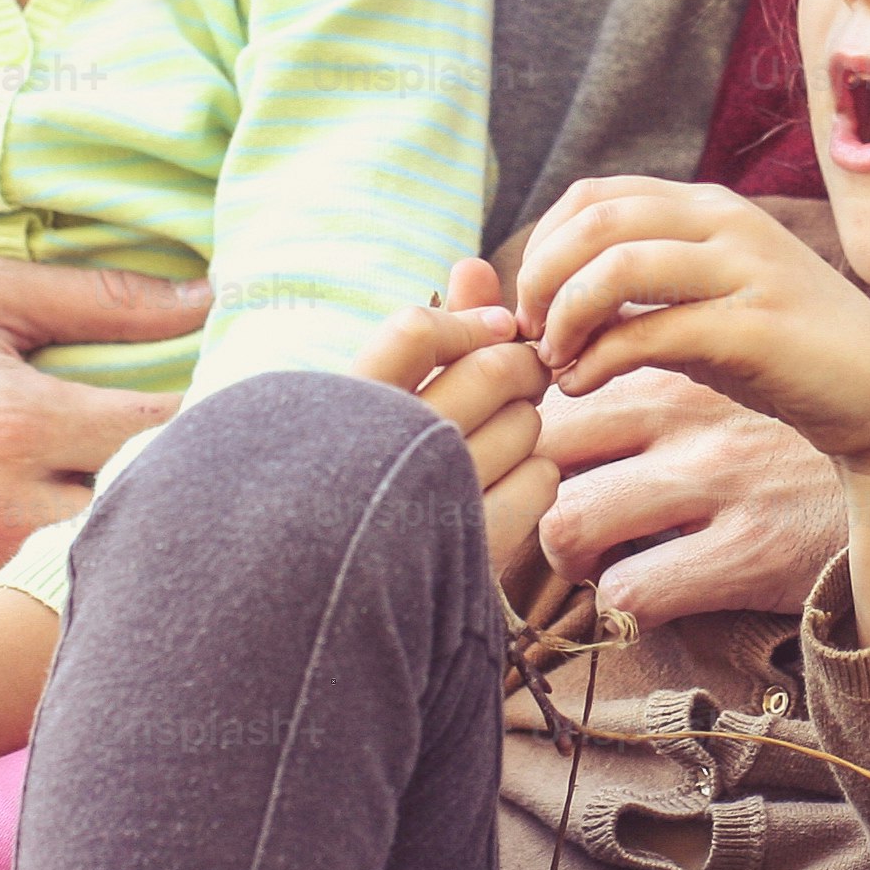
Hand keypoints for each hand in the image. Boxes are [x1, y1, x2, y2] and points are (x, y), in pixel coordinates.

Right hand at [0, 260, 209, 632]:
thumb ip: (100, 300)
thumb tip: (213, 299)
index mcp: (14, 419)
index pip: (162, 437)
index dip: (212, 429)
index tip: (236, 420)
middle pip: (136, 525)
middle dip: (177, 502)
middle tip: (206, 484)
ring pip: (80, 586)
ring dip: (116, 560)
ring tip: (140, 530)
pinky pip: (6, 624)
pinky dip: (40, 602)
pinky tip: (58, 570)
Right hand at [356, 255, 558, 575]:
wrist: (327, 607)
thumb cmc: (357, 480)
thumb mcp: (374, 402)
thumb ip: (429, 332)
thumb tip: (476, 263)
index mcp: (338, 410)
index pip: (414, 331)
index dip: (467, 322)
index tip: (495, 329)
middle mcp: (381, 455)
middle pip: (491, 372)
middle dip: (518, 367)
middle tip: (516, 379)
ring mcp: (429, 505)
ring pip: (525, 426)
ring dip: (523, 425)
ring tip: (487, 444)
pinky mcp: (470, 553)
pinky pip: (542, 480)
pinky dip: (535, 476)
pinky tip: (499, 489)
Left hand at [513, 178, 869, 466]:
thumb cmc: (778, 354)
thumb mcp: (700, 305)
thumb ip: (635, 292)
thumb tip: (542, 300)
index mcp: (709, 207)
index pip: (593, 196)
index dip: (542, 247)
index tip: (528, 306)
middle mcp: (727, 223)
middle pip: (595, 223)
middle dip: (540, 281)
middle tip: (530, 336)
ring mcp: (746, 271)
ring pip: (617, 267)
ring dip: (564, 317)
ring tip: (555, 362)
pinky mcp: (756, 329)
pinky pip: (653, 332)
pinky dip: (598, 360)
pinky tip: (582, 386)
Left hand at [532, 371, 848, 626]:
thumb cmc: (793, 398)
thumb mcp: (717, 343)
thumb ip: (640, 330)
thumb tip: (553, 344)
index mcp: (674, 352)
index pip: (546, 370)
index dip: (519, 415)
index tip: (532, 445)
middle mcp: (688, 411)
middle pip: (539, 444)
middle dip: (525, 485)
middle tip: (549, 511)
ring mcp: (718, 479)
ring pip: (568, 520)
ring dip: (566, 556)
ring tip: (593, 559)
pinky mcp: (748, 548)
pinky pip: (631, 589)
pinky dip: (618, 604)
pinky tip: (642, 592)